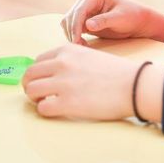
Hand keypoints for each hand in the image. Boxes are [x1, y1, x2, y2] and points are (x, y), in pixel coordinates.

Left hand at [22, 43, 163, 121]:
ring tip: (43, 102)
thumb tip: (57, 73)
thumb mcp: (90, 56)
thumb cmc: (117, 73)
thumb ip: (72, 61)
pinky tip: (54, 111)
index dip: (37, 73)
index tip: (41, 81)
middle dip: (30, 85)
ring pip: (31, 90)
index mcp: (67, 50)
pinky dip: (44, 111)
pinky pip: (42, 108)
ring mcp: (63, 83)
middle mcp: (61, 64)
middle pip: (30, 74)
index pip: (38, 60)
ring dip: (34, 98)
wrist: (134, 85)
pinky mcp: (67, 103)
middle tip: (36, 94)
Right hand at [61, 0, 163, 44]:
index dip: (75, 26)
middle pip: (70, 16)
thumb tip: (88, 25)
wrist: (138, 21)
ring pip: (68, 22)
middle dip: (72, 32)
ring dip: (72, 34)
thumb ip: (104, 21)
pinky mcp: (84, 19)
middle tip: (79, 46)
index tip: (76, 40)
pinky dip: (74, 36)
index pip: (79, 10)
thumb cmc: (132, 16)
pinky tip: (83, 44)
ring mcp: (84, 9)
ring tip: (82, 46)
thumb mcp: (120, 19)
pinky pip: (73, 27)